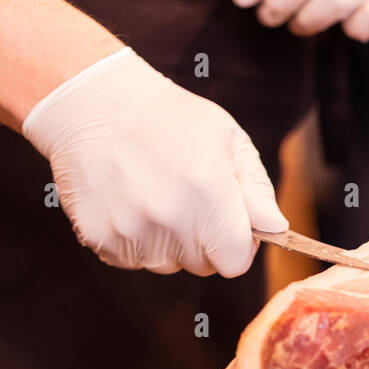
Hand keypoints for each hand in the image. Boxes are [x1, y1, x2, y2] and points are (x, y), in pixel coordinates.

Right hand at [22, 48, 286, 276]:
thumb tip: (276, 228)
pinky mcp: (100, 238)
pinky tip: (126, 200)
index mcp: (209, 193)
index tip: (226, 223)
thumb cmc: (168, 117)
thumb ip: (256, 188)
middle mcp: (171, 217)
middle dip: (201, 241)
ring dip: (165, 242)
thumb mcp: (226, 138)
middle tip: (184, 196)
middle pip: (202, 266)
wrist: (92, 102)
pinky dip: (132, 240)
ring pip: (165, 265)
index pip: (235, 263)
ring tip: (151, 193)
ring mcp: (131, 231)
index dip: (235, 246)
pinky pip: (130, 260)